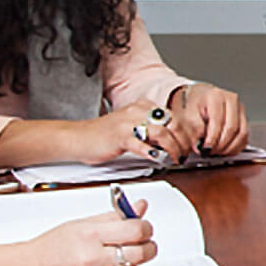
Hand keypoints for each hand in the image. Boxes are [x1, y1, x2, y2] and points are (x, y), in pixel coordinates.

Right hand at [21, 209, 157, 265]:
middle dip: (147, 248)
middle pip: (140, 254)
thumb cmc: (52, 247)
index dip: (145, 228)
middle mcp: (90, 261)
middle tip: (142, 245)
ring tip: (111, 262)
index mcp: (89, 236)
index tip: (144, 229)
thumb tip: (140, 207)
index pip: (135, 230)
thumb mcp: (81, 224)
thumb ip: (114, 217)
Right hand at [74, 99, 200, 164]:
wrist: (78, 137)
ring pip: (161, 132)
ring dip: (173, 148)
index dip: (184, 133)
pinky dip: (153, 153)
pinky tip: (158, 159)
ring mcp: (128, 123)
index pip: (173, 116)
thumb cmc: (104, 135)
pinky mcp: (120, 137)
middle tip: (183, 155)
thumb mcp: (132, 127)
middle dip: (182, 141)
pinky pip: (142, 144)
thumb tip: (171, 143)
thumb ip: (150, 132)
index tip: (187, 146)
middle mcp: (137, 111)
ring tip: (174, 159)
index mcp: (142, 106)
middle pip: (172, 123)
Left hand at [173, 82, 248, 154]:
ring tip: (217, 152)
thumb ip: (194, 128)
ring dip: (230, 147)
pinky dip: (236, 147)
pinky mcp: (244, 118)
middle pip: (232, 128)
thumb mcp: (188, 112)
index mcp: (216, 96)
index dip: (213, 138)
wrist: (201, 95)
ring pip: (242, 133)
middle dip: (221, 144)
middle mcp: (231, 100)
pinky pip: (245, 137)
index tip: (206, 148)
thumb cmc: (195, 103)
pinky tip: (225, 150)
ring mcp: (240, 109)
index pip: (218, 121)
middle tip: (210, 152)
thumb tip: (199, 145)